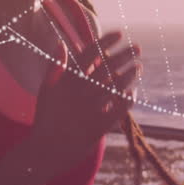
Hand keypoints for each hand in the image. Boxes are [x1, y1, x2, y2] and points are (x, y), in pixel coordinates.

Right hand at [18, 30, 141, 181]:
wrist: (44, 151)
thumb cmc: (46, 117)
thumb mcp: (45, 90)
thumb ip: (54, 66)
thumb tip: (61, 42)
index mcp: (65, 82)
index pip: (88, 55)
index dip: (105, 42)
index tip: (120, 33)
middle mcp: (77, 94)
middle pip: (105, 69)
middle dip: (124, 55)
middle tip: (138, 47)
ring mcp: (88, 112)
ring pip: (114, 88)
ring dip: (129, 76)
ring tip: (139, 66)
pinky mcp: (96, 129)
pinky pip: (116, 111)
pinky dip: (126, 101)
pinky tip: (133, 92)